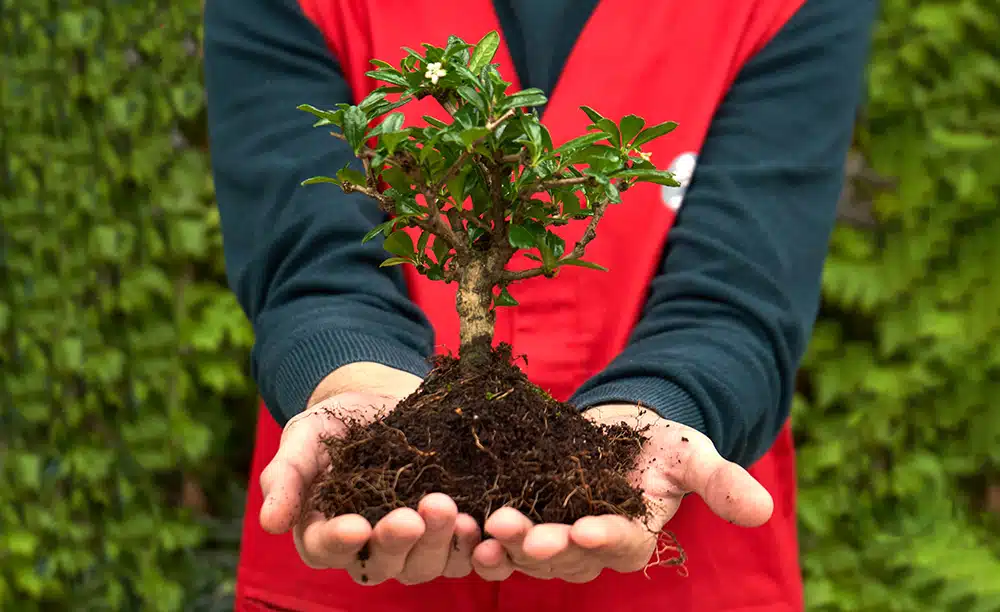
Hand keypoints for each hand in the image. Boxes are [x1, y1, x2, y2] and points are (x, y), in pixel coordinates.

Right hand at [258, 362, 481, 584]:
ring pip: (424, 565)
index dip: (340, 542)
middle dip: (398, 541)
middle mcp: (368, 547)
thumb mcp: (304, 436)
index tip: (356, 527)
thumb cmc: (338, 420)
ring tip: (451, 511)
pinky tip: (483, 525)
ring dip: (439, 544)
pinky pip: (463, 556)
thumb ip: (284, 475)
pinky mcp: (449, 532)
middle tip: (413, 515)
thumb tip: (268, 523)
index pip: (326, 549)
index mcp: (323, 530)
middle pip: (381, 563)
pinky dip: (475, 548)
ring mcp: (412, 545)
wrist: (387, 398)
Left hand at [470, 404, 772, 581]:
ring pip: (529, 551)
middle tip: (517, 529)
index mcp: (634, 535)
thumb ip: (721, 482)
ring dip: (507, 544)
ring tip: (486, 527)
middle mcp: (591, 545)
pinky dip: (483, 534)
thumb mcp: (693, 454)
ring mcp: (554, 533)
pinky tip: (465, 524)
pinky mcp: (525, 514)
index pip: (622, 546)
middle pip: (567, 556)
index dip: (605, 540)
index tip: (585, 528)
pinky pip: (503, 533)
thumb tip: (765, 509)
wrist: (618, 425)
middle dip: (543, 545)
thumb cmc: (661, 443)